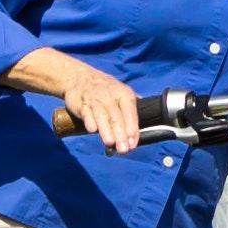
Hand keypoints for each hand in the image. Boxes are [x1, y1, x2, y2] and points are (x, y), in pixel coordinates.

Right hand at [16, 50, 144, 152]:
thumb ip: (133, 108)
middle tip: (123, 149)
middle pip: (116, 117)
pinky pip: (86, 112)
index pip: (130, 112)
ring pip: (102, 115)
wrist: (80, 77)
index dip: (132, 128)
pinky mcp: (81, 103)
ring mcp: (95, 99)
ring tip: (110, 142)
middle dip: (121, 134)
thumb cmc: (105, 90)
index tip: (133, 143)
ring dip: (106, 129)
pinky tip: (93, 130)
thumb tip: (148, 122)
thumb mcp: (122, 92)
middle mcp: (110, 96)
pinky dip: (89, 121)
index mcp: (124, 94)